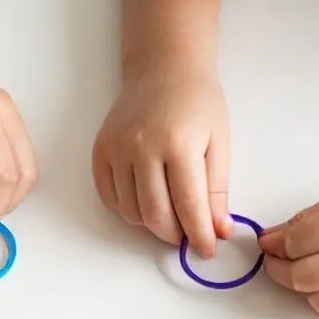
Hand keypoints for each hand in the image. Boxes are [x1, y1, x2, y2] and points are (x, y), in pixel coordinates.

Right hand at [93, 65, 231, 257]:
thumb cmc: (197, 103)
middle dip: (175, 235)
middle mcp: (142, 146)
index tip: (207, 250)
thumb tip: (217, 230)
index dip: (199, 235)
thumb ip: (217, 190)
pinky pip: (111, 199)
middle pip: (155, 215)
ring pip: (131, 212)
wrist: (163, 69)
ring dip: (152, 223)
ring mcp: (116, 149)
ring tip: (170, 211)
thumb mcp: (218, 143)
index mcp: (178, 143)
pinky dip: (129, 210)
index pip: (188, 205)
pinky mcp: (100, 152)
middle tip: (188, 235)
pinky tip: (146, 199)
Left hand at [259, 171, 318, 316]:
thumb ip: (308, 220)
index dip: (276, 245)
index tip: (272, 244)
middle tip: (279, 261)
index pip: (292, 244)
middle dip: (281, 270)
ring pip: (318, 300)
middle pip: (300, 277)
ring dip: (307, 288)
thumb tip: (269, 238)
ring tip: (312, 270)